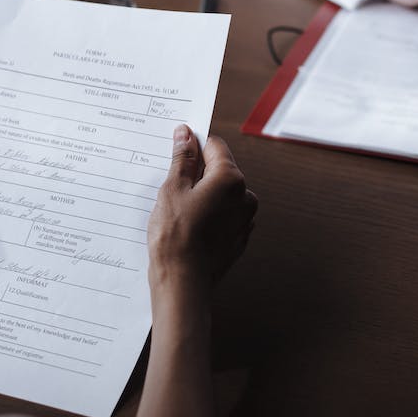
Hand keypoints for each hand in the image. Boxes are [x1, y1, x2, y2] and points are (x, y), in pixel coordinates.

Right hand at [147, 125, 257, 299]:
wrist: (183, 282)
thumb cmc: (175, 236)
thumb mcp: (172, 189)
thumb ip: (182, 158)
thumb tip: (185, 134)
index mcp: (231, 179)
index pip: (214, 146)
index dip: (193, 145)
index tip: (177, 151)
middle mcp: (245, 196)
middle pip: (220, 170)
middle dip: (197, 173)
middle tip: (172, 187)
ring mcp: (245, 218)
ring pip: (221, 193)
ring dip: (203, 194)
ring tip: (178, 211)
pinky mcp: (239, 237)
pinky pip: (224, 215)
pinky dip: (209, 214)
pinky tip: (190, 226)